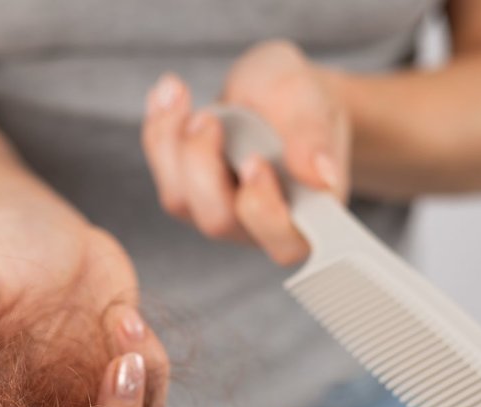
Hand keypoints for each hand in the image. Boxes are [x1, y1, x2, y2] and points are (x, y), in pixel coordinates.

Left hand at [141, 39, 351, 264]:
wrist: (279, 94)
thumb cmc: (301, 103)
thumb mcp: (310, 102)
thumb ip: (314, 137)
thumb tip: (322, 177)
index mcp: (306, 217)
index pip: (283, 241)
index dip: (263, 209)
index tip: (254, 160)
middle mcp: (259, 227)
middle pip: (218, 220)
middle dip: (203, 165)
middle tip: (208, 118)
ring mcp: (220, 213)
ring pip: (180, 200)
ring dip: (171, 144)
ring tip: (178, 91)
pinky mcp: (190, 195)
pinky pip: (163, 173)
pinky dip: (159, 130)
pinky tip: (169, 93)